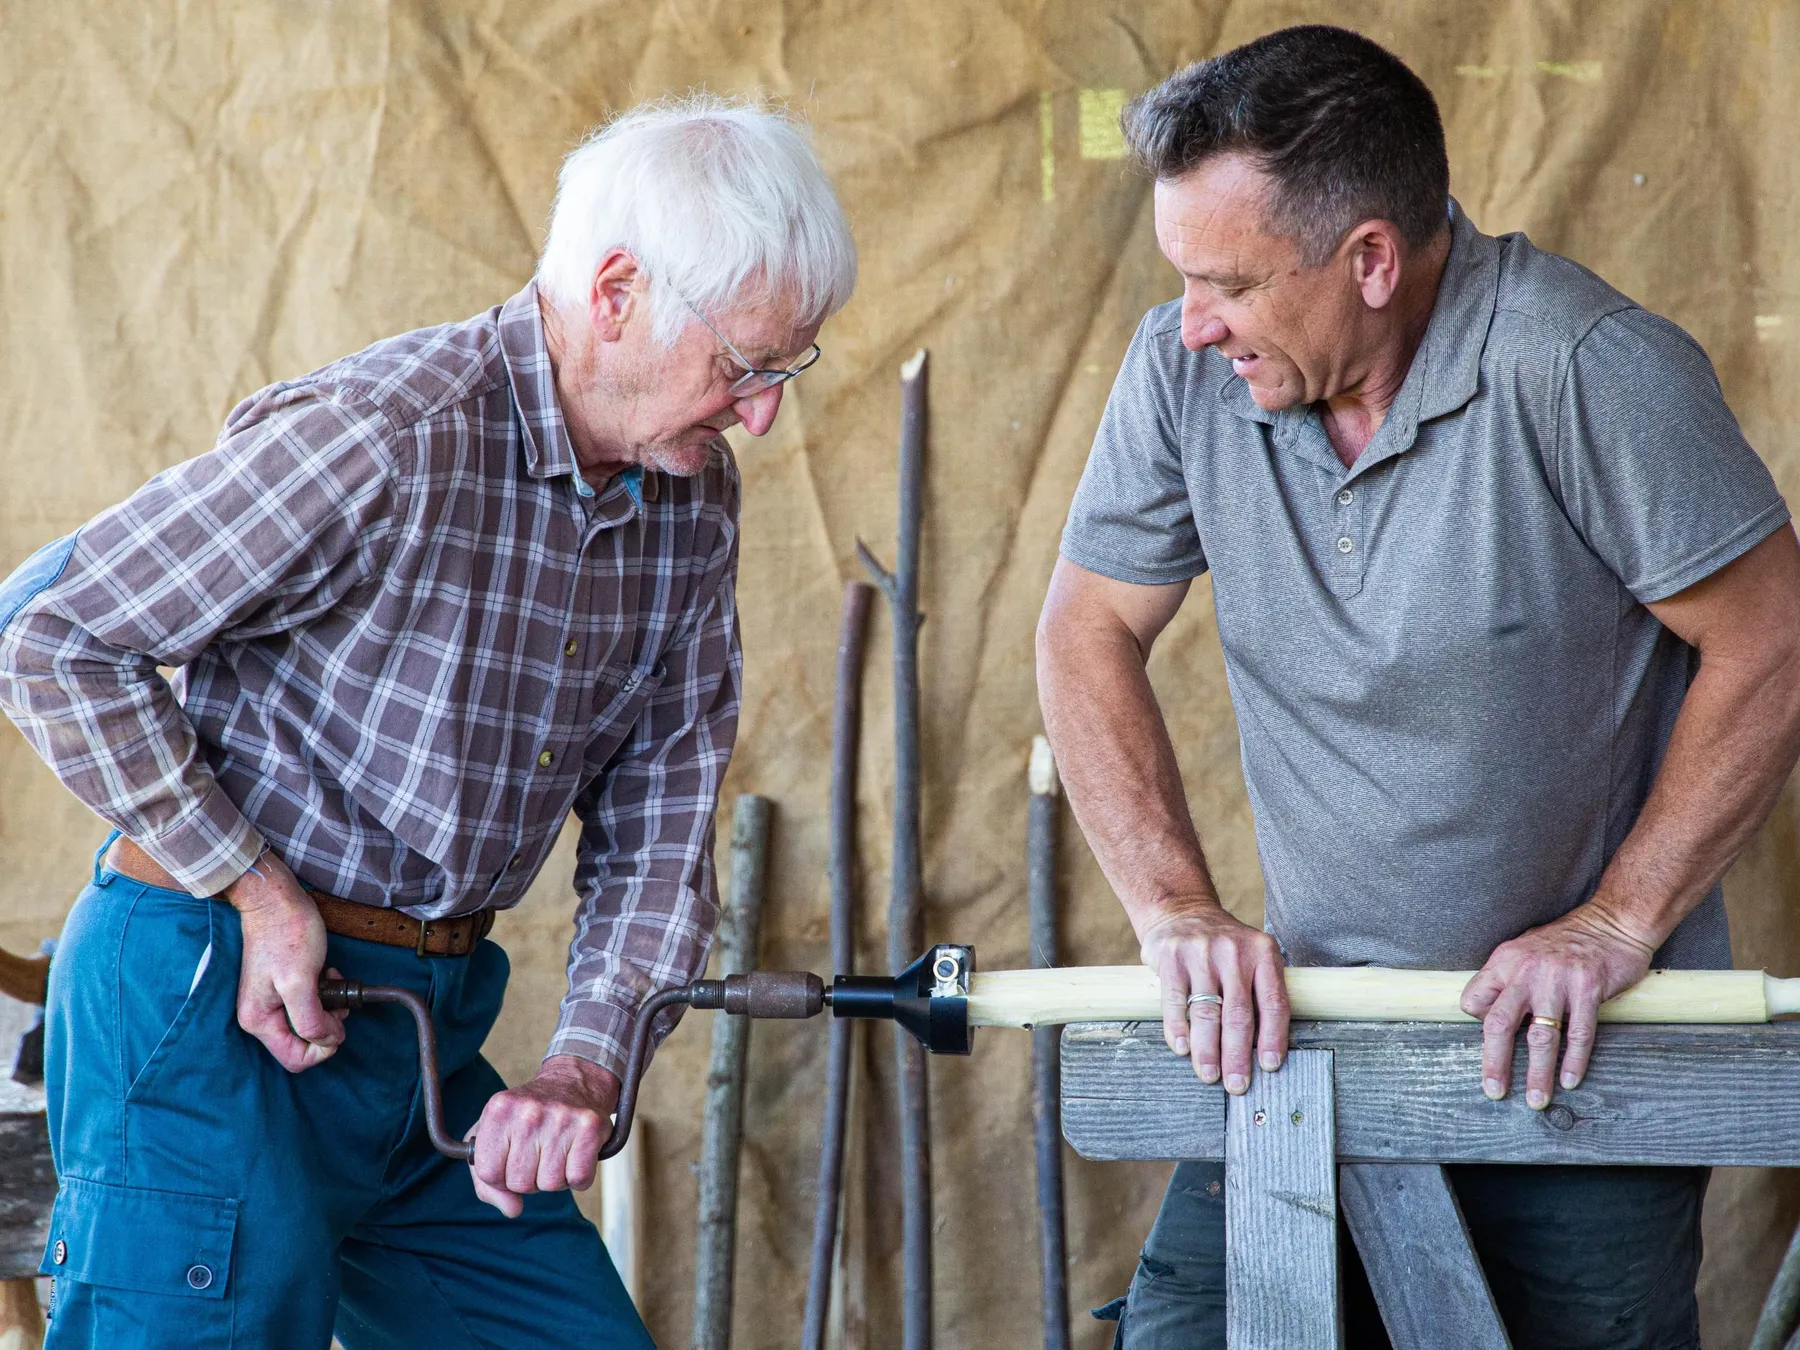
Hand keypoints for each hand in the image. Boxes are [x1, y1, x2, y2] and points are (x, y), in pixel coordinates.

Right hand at [222, 850, 345, 1071]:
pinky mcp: (282, 988)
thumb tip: (327, 1041)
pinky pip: (308, 1005)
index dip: (324, 1047)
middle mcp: (261, 1016)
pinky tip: (326, 973)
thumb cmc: (287, 934)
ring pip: (309, 1024)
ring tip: (331, 980)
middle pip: (303, 1043)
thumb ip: (310, 1019)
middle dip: (326, 1024)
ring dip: (328, 1007)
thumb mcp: (301, 982)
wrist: (276, 900)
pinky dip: (323, 993)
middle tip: (335, 998)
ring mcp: (271, 1002)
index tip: (338, 1021)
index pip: (296, 1059)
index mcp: (260, 1021)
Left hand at [469, 1055, 619, 1217]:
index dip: (499, 1177)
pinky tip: (574, 1154)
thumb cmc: (529, 1117)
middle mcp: (528, 1112)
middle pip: (519, 1183)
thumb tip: (512, 1209)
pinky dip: (578, 1177)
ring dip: (554, 1177)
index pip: (488, 1173)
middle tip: (538, 1152)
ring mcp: (561, 1118)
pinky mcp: (590, 1127)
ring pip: (550, 1184)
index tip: (509, 1160)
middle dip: (528, 1178)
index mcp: (498, 1110)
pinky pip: (578, 1179)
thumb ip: (488, 1182)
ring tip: (556, 1151)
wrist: (574, 1083)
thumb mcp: (495, 1136)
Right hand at [1139, 905, 1288, 1092]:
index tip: (1268, 1066)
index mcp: (1262, 953)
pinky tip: (1182, 1048)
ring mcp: (1200, 953)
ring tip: (1209, 1074)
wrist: (1181, 911)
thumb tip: (1263, 1051)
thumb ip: (1258, 993)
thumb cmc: (1222, 949)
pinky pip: (1175, 1000)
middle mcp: (1234, 952)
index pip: (1273, 1002)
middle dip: (1237, 1055)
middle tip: (1236, 1085)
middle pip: (1239, 1014)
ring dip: (1207, 1049)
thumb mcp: (1251, 957)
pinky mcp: (1171, 957)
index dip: (1273, 1038)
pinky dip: (1178, 1028)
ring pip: (1206, 1011)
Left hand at [1460, 906, 1657, 1108]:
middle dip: (1495, 1062)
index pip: (1474, 1001)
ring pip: (1540, 1037)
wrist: (1611, 922)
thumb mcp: (1524, 951)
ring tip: (1537, 1099)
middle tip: (1495, 1091)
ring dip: (1537, 1073)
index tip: (1492, 1041)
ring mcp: (1557, 981)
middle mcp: (1526, 971)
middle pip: (1499, 1024)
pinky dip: (1574, 1061)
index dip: (1478, 1023)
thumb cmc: (1564, 942)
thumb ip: (1506, 980)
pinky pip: (1578, 1034)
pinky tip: (1570, 1079)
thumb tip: (1488, 1015)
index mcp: (1504, 962)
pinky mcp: (1588, 989)